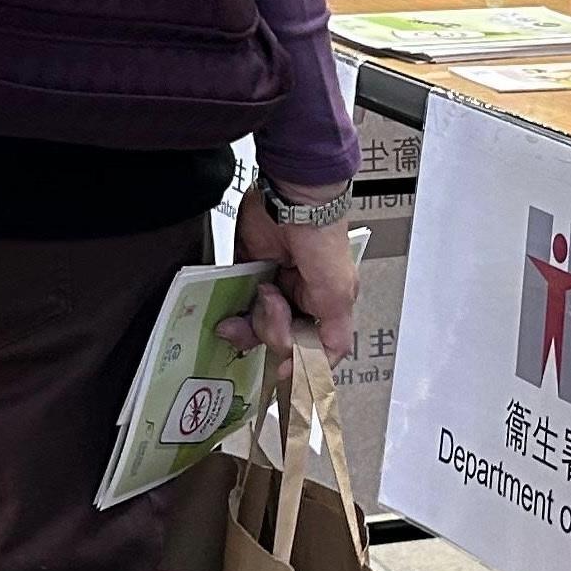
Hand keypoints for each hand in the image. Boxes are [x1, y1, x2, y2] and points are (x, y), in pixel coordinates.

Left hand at [224, 183, 359, 363]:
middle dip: (271, 330)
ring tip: (260, 291)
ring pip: (254, 327)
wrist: (292, 199)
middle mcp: (298, 302)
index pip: (310, 350)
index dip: (296, 363)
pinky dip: (232, 310)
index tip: (281, 368)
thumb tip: (317, 372)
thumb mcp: (339, 296)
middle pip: (279, 341)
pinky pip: (235, 305)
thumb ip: (335, 338)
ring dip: (250, 320)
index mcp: (325, 308)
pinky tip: (231, 309)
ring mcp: (271, 288)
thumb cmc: (322, 242)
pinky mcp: (247, 274)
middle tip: (273, 300)